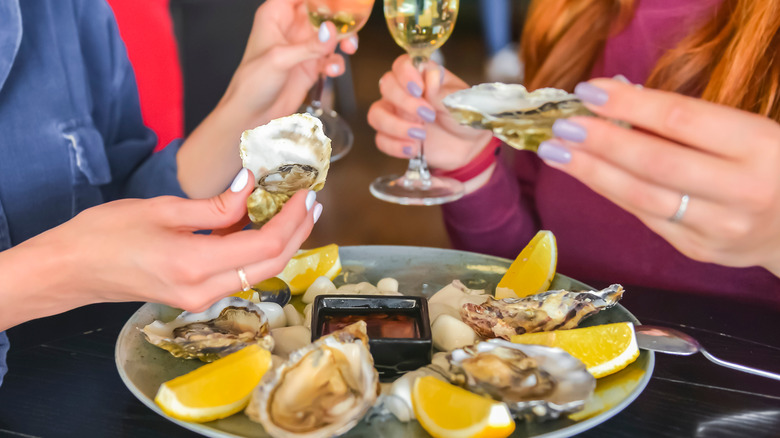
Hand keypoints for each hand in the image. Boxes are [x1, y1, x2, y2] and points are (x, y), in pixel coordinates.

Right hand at [0, 169, 321, 329]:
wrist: (69, 271)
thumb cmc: (104, 235)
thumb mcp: (163, 209)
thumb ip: (216, 204)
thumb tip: (250, 186)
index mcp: (196, 264)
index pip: (266, 245)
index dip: (293, 219)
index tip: (306, 193)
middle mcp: (205, 290)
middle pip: (272, 264)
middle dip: (297, 231)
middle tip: (310, 201)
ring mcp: (201, 298)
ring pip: (259, 271)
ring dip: (281, 241)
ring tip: (293, 209)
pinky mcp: (195, 296)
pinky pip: (239, 273)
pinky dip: (256, 250)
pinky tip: (259, 224)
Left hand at [223, 0, 358, 122]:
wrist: (253, 115)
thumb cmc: (252, 83)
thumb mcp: (279, 59)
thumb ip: (308, 45)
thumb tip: (331, 32)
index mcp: (275, 15)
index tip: (336, 2)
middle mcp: (291, 27)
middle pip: (320, 10)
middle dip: (337, 18)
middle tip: (349, 26)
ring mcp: (302, 46)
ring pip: (331, 34)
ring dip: (343, 40)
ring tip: (348, 48)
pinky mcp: (311, 65)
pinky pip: (331, 57)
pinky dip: (336, 63)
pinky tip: (332, 70)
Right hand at [367, 54, 492, 170]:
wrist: (469, 145)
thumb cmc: (465, 116)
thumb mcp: (462, 103)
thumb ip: (444, 92)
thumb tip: (430, 76)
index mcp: (422, 76)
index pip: (402, 64)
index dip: (405, 74)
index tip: (419, 89)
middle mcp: (404, 92)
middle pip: (386, 86)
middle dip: (404, 102)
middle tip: (427, 116)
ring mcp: (397, 114)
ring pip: (376, 114)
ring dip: (395, 126)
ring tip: (421, 136)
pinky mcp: (394, 137)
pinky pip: (381, 139)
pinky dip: (395, 146)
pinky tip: (414, 149)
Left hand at [537, 78, 779, 275]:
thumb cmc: (762, 164)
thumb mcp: (742, 131)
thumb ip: (685, 121)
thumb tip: (613, 100)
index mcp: (758, 146)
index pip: (681, 120)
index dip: (629, 105)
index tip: (588, 91)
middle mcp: (741, 190)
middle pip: (654, 163)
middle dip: (600, 143)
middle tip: (561, 126)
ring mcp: (719, 227)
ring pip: (642, 197)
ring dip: (591, 172)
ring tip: (556, 152)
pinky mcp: (698, 250)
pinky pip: (644, 217)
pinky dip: (610, 192)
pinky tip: (585, 174)